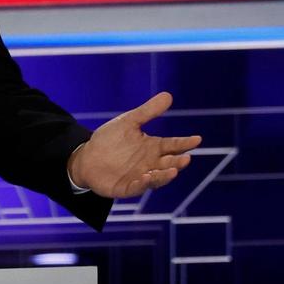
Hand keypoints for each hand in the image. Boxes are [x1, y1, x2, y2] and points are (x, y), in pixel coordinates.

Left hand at [68, 92, 200, 198]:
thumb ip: (148, 112)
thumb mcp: (128, 122)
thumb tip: (168, 95)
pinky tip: (146, 177)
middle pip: (169, 163)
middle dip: (178, 162)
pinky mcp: (127, 187)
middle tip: (186, 158)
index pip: (173, 145)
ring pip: (158, 178)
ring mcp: (140, 176)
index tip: (197, 139)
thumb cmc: (110, 140)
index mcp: (153, 147)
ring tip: (172, 171)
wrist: (86, 157)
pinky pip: (137, 187)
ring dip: (165, 175)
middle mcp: (150, 163)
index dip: (185, 143)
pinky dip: (143, 184)